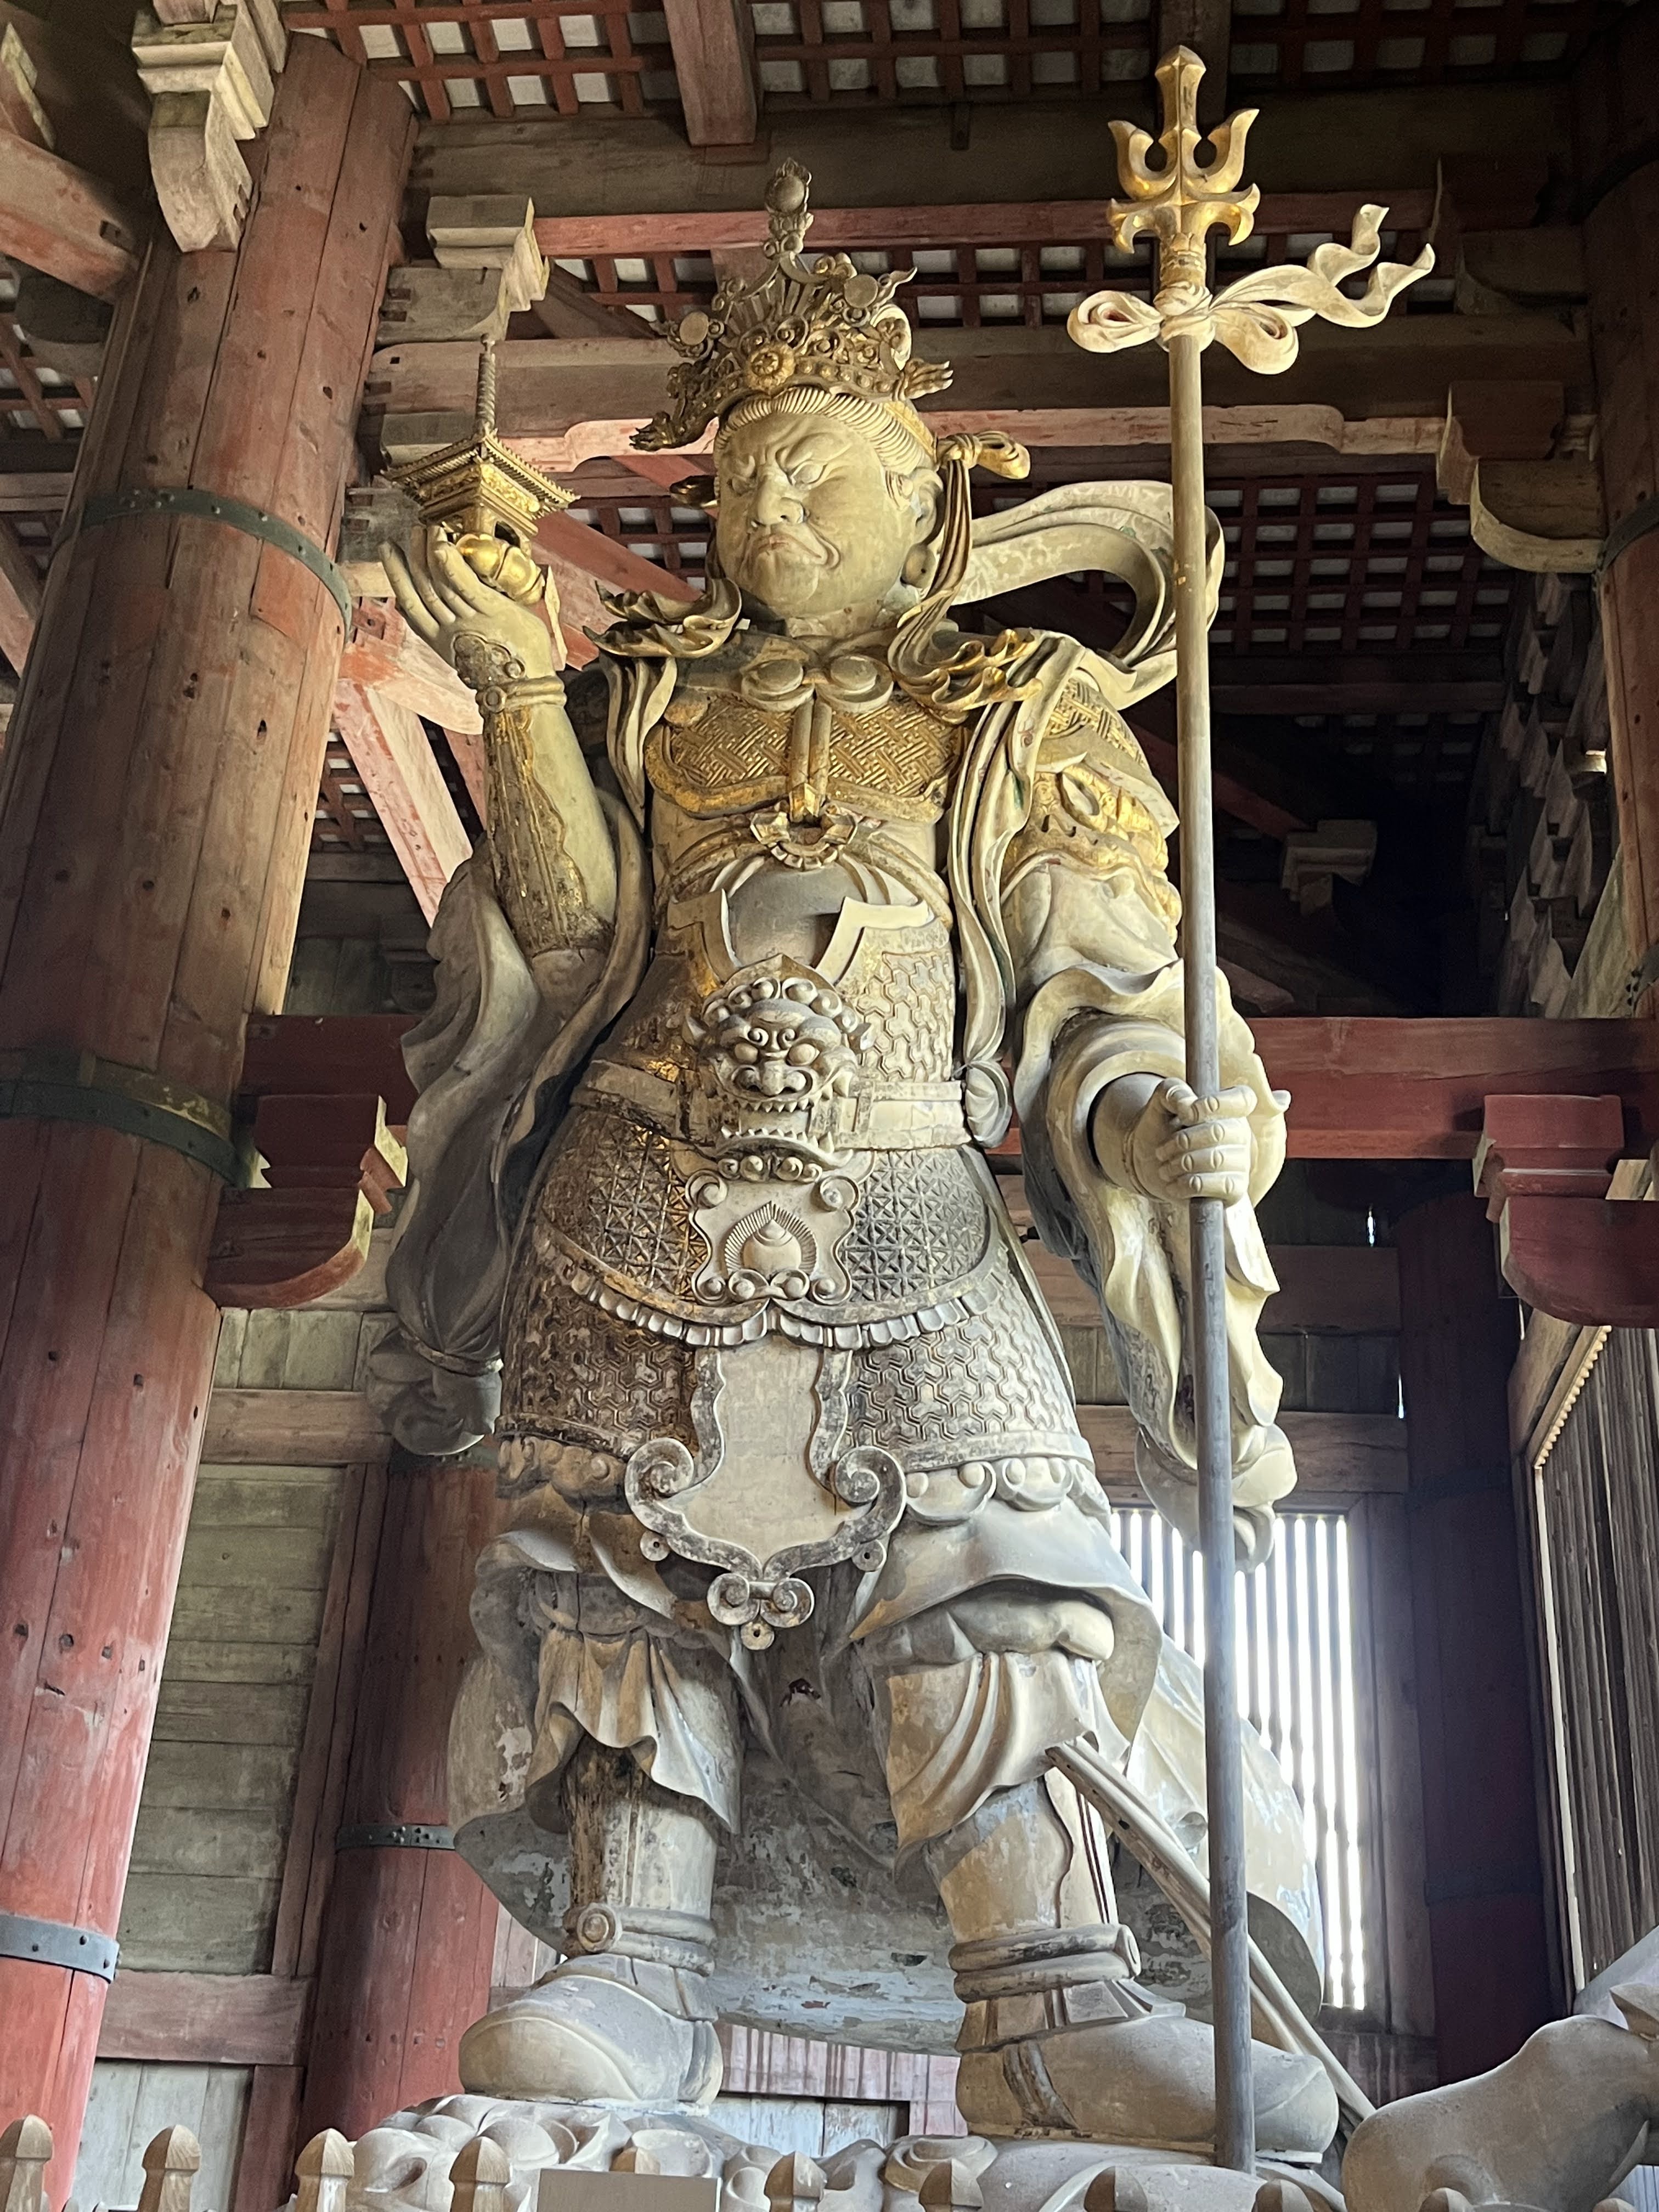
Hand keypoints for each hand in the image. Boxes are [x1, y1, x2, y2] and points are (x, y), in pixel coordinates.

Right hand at [381, 525, 559, 688]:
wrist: (529, 690)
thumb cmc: (510, 666)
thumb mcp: (474, 648)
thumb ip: (453, 627)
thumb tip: (432, 606)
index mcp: (443, 641)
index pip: (412, 607)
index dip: (397, 579)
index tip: (389, 554)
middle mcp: (452, 631)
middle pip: (422, 591)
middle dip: (409, 561)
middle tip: (404, 535)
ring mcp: (471, 621)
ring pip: (439, 584)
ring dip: (428, 555)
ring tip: (425, 530)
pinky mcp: (493, 612)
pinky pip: (466, 586)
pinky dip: (452, 566)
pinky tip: (441, 547)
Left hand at [1120, 1078, 1256, 1203]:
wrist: (1149, 1165)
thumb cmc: (1160, 1128)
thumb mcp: (1159, 1103)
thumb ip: (1173, 1092)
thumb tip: (1189, 1104)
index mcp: (1231, 1107)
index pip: (1243, 1099)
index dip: (1213, 1104)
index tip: (1185, 1115)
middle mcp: (1242, 1133)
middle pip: (1218, 1132)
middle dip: (1182, 1141)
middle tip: (1162, 1150)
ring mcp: (1242, 1162)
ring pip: (1215, 1160)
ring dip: (1181, 1164)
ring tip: (1165, 1167)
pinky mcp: (1235, 1189)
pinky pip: (1217, 1186)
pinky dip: (1187, 1185)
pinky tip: (1174, 1183)